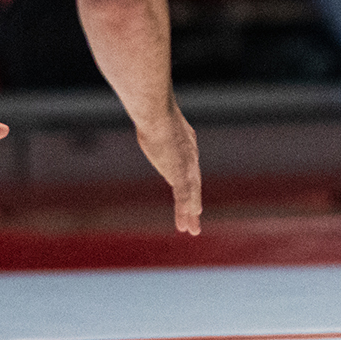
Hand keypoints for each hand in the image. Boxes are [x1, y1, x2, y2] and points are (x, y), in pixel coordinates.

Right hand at [136, 104, 202, 234]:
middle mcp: (189, 155)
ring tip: (191, 229)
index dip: (190, 182)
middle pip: (193, 183)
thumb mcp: (155, 118)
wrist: (155, 113)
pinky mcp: (179, 173)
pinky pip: (184, 196)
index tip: (191, 192)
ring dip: (190, 212)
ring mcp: (185, 165)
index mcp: (186, 143)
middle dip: (193, 201)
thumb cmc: (150, 110)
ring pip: (190, 194)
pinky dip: (185, 210)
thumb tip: (144, 112)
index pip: (189, 166)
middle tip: (196, 216)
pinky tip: (187, 223)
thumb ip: (154, 122)